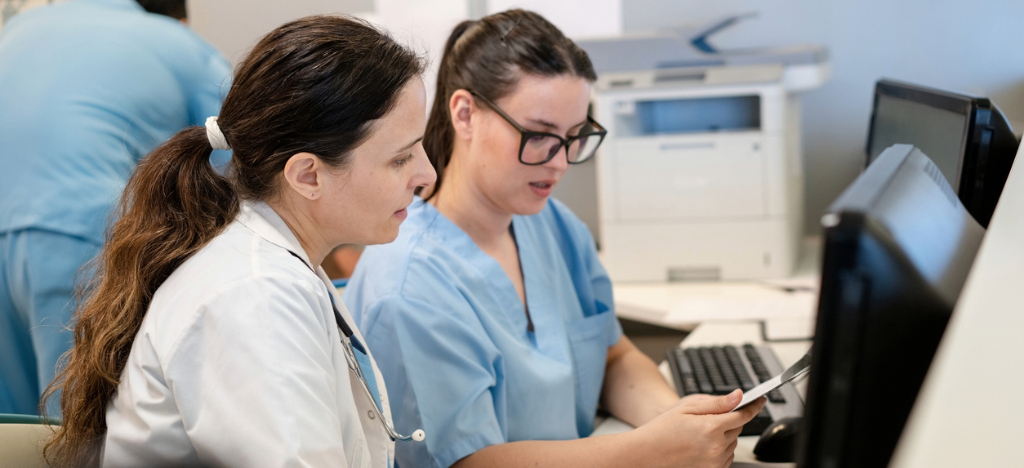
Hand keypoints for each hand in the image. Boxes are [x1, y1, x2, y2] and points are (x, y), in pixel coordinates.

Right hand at [628, 389, 765, 467]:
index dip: (753, 405)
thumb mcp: (687, 408)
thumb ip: (716, 403)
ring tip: (700, 433)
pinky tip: (701, 445)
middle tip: (709, 417)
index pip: (742, 414)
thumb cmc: (661, 431)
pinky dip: (720, 449)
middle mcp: (716, 447)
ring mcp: (715, 462)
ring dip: (724, 435)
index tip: (760, 400)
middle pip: (738, 428)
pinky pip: (726, 457)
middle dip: (729, 419)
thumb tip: (738, 396)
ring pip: (733, 443)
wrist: (645, 455)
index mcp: (711, 427)